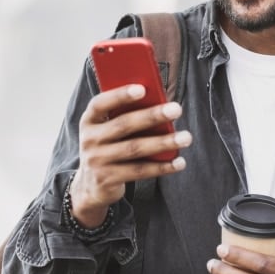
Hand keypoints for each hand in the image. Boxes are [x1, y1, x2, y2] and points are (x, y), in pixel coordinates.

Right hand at [71, 84, 191, 226]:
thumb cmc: (108, 146)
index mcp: (89, 120)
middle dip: (152, 116)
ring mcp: (97, 161)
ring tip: (185, 137)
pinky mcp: (107, 179)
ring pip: (134, 149)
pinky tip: (179, 162)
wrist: (90, 185)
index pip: (100, 103)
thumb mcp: (107, 129)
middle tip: (176, 109)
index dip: (120, 95)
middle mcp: (89, 139)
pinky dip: (162, 167)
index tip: (142, 89)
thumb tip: (160, 103)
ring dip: (163, 142)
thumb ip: (125, 115)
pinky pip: (139, 171)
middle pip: (123, 125)